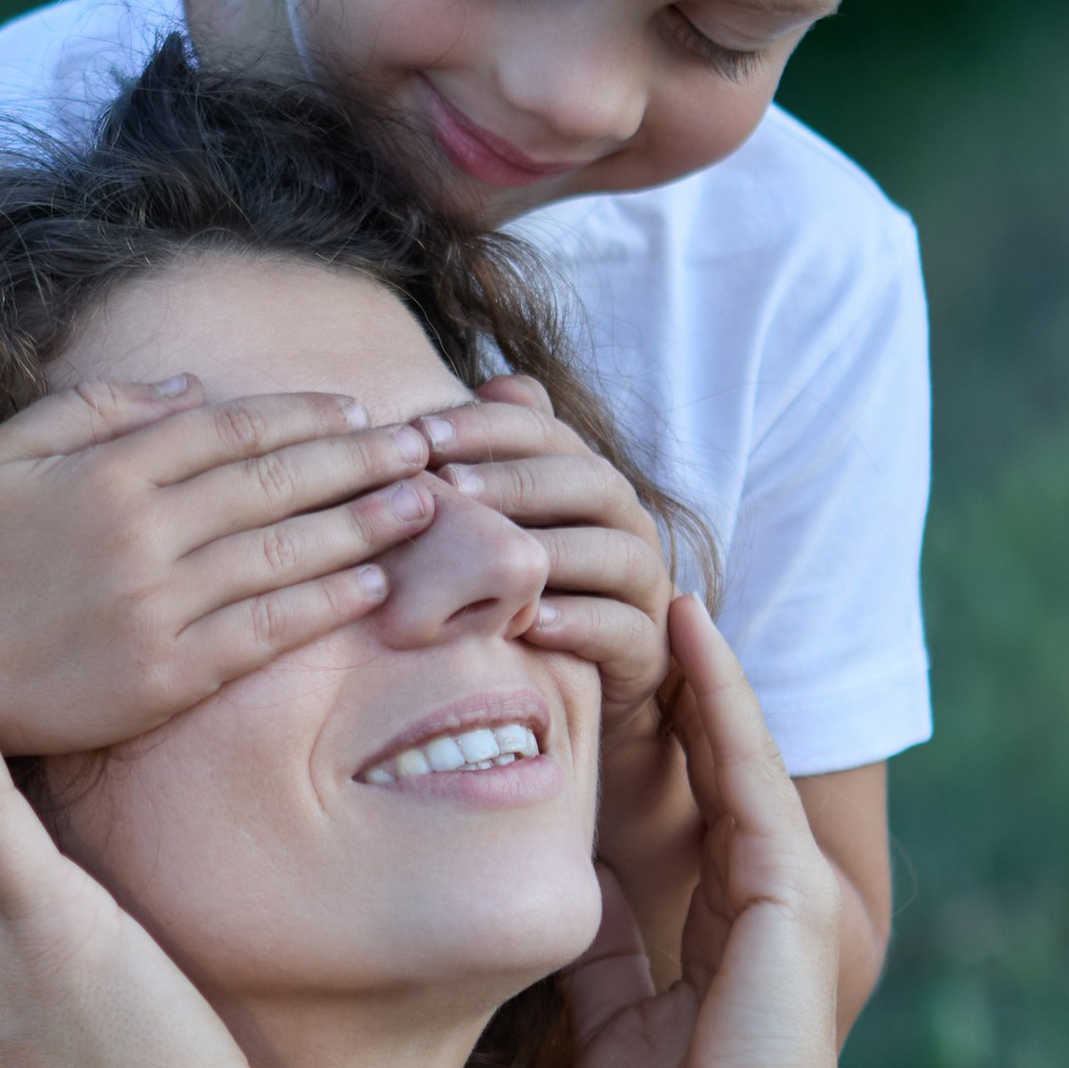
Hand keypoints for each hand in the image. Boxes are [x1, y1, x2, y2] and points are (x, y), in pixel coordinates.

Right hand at [0, 378, 446, 760]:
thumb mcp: (5, 451)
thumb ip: (97, 408)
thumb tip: (194, 386)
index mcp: (107, 471)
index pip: (231, 430)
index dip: (303, 417)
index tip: (359, 411)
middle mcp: (140, 534)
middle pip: (274, 484)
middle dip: (359, 460)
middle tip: (426, 446)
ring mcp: (156, 608)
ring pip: (282, 555)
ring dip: (363, 527)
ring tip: (424, 504)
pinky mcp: (164, 678)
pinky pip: (264, 634)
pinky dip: (323, 607)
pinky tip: (374, 586)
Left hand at [420, 378, 675, 727]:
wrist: (588, 683)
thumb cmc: (530, 589)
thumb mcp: (508, 524)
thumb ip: (501, 458)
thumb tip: (494, 384)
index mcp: (589, 480)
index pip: (547, 433)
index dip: (487, 427)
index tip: (420, 435)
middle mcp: (626, 522)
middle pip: (590, 482)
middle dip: (518, 481)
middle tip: (451, 488)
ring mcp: (644, 585)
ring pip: (616, 552)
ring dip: (552, 550)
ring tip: (491, 557)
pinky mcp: (648, 647)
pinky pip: (623, 628)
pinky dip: (578, 623)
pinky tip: (528, 622)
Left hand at [562, 594, 848, 1067]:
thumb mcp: (613, 1029)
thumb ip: (599, 960)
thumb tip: (564, 901)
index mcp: (720, 925)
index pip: (679, 804)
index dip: (645, 736)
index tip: (595, 668)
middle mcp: (761, 892)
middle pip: (712, 760)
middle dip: (673, 682)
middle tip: (629, 593)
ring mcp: (785, 884)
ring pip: (734, 747)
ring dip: (695, 666)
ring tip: (656, 581)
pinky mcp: (789, 885)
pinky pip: (748, 769)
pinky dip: (720, 698)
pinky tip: (690, 632)